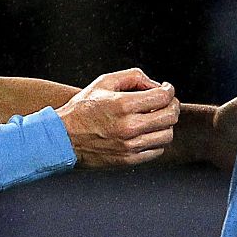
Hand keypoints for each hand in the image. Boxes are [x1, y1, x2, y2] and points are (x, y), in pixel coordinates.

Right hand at [57, 68, 179, 167]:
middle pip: (170, 116)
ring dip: (166, 124)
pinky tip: (147, 132)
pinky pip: (157, 150)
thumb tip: (155, 85)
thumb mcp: (103, 82)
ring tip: (156, 118)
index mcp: (122, 105)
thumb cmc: (83, 108)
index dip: (169, 90)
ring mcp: (130, 146)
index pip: (163, 97)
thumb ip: (133, 76)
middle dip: (173, 105)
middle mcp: (129, 127)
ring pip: (167, 135)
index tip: (166, 88)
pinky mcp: (129, 160)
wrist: (63, 138)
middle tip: (166, 101)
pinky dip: (157, 139)